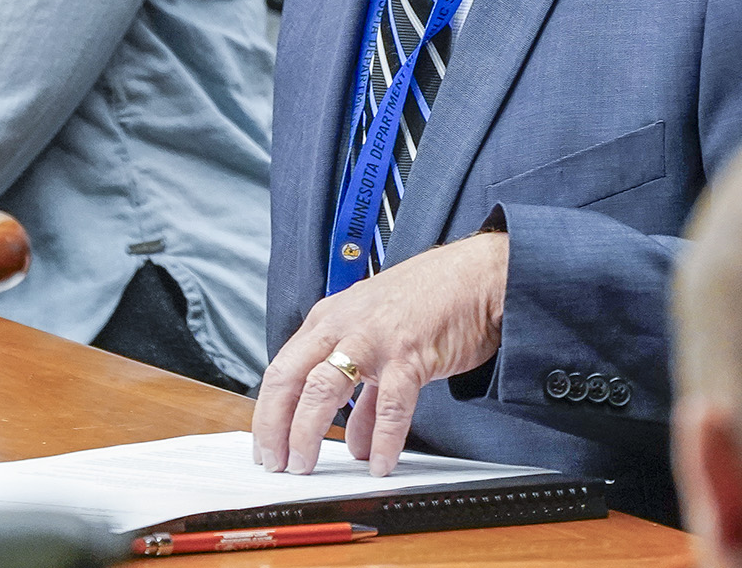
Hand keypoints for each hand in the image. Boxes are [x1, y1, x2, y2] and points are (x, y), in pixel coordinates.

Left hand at [253, 231, 507, 476]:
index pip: (281, 369)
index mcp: (328, 320)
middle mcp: (342, 325)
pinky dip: (381, 438)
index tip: (266, 447)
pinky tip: (378, 462)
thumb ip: (362, 395)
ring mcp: (373, 338)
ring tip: (306, 465)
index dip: (267, 413)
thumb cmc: (426, 304)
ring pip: (324, 387)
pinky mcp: (410, 353)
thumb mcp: (378, 340)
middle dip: (275, 426)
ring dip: (309, 431)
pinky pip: (389, 403)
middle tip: (276, 463)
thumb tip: (353, 442)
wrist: (475, 276)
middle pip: (290, 378)